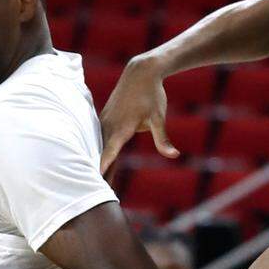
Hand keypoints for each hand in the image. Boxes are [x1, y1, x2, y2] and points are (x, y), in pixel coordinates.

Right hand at [99, 55, 178, 174]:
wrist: (140, 72)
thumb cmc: (152, 95)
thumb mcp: (159, 118)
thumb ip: (163, 139)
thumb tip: (174, 155)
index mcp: (121, 128)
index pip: (108, 152)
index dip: (102, 167)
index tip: (96, 180)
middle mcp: (109, 126)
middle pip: (101, 155)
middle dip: (99, 175)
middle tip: (96, 196)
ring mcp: (104, 122)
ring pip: (98, 148)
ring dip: (96, 165)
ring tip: (94, 185)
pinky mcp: (104, 119)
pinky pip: (99, 140)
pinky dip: (97, 153)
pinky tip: (94, 165)